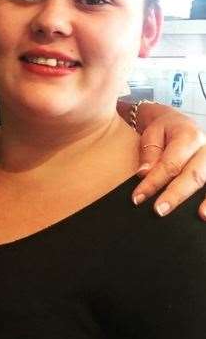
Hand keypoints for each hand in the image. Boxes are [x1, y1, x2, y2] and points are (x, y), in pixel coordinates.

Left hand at [129, 103, 205, 217]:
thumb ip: (150, 153)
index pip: (170, 164)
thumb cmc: (163, 130)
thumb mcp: (151, 134)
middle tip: (159, 211)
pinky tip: (204, 213)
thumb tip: (144, 174)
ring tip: (201, 217)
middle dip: (176, 195)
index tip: (138, 197)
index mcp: (189, 136)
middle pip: (194, 175)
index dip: (154, 182)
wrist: (179, 121)